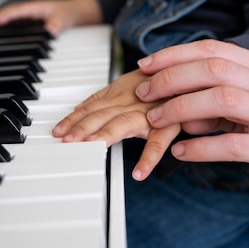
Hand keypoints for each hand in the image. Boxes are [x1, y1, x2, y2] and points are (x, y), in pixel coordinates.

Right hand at [0, 0, 101, 36]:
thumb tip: (51, 30)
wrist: (79, 11)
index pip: (14, 11)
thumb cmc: (71, 12)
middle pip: (9, 14)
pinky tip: (4, 37)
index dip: (3, 17)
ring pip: (12, 19)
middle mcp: (31, 11)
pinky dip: (9, 28)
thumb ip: (58, 23)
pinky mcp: (34, 22)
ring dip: (1, 24)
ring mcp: (31, 16)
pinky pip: (18, 24)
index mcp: (35, 7)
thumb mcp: (66, 18)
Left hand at [52, 69, 181, 180]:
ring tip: (92, 147)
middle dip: (82, 127)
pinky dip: (150, 157)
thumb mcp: (128, 82)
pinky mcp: (169, 125)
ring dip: (107, 134)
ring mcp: (149, 112)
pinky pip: (159, 142)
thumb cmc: (158, 80)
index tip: (57, 131)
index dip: (73, 119)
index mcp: (119, 93)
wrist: (191, 74)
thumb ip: (105, 96)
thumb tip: (79, 107)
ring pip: (124, 123)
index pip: (90, 107)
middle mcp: (131, 101)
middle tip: (66, 142)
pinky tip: (139, 173)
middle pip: (102, 114)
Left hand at [135, 40, 248, 224]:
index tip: (144, 65)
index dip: (175, 55)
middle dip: (172, 78)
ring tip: (155, 120)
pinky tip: (179, 152)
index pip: (213, 49)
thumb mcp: (246, 103)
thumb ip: (210, 98)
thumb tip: (168, 100)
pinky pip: (232, 144)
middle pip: (215, 68)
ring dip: (181, 108)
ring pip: (223, 99)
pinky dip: (199, 147)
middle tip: (144, 93)